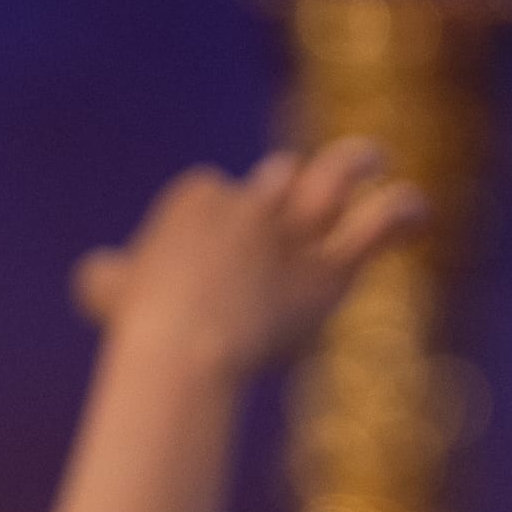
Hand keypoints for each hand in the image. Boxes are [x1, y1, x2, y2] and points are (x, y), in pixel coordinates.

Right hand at [71, 138, 427, 377]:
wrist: (182, 351)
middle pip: (275, 176)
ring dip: (357, 162)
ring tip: (370, 160)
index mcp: (195, 198)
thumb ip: (107, 278)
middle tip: (286, 211)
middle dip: (280, 194)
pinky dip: (402, 212)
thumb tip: (96, 273)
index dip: (212, 218)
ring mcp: (296, 231)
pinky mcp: (330, 267)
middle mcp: (252, 202)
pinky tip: (416, 214)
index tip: (207, 253)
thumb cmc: (141, 329)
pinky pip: (381, 222)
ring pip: (339, 173)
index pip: (210, 190)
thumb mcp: (109, 294)